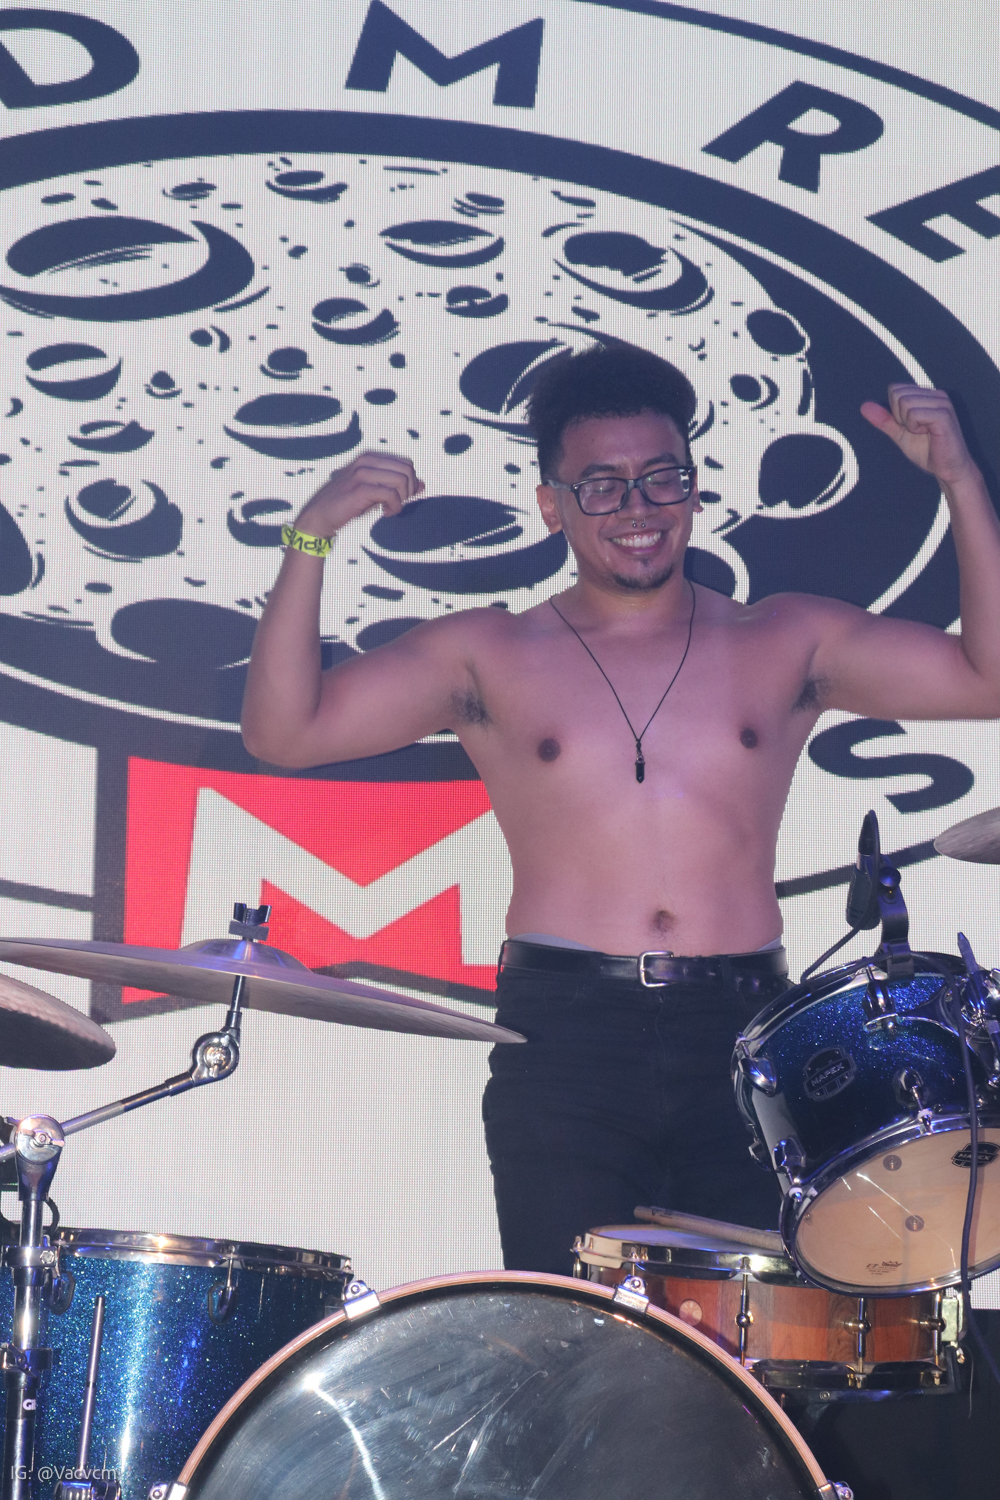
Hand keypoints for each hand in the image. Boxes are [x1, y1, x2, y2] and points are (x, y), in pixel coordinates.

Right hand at [295, 451, 423, 537]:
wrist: (320, 516)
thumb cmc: (348, 504)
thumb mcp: (375, 492)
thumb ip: (397, 486)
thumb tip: (423, 484)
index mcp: (369, 458)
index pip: (406, 463)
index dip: (410, 482)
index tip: (400, 497)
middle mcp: (366, 461)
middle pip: (407, 470)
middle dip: (409, 490)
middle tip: (398, 504)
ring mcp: (362, 473)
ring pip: (401, 480)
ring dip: (402, 499)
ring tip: (391, 509)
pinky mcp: (360, 489)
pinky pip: (391, 494)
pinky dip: (394, 507)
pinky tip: (385, 513)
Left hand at [861, 385, 978, 488]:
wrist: (947, 469)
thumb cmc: (927, 451)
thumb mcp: (900, 433)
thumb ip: (884, 420)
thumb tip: (864, 406)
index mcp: (927, 395)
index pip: (895, 389)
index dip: (895, 411)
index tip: (910, 426)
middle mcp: (936, 394)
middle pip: (898, 394)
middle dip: (900, 417)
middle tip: (917, 430)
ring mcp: (942, 403)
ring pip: (905, 403)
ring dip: (908, 424)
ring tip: (924, 433)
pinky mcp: (944, 414)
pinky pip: (914, 414)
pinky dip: (915, 427)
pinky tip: (928, 434)